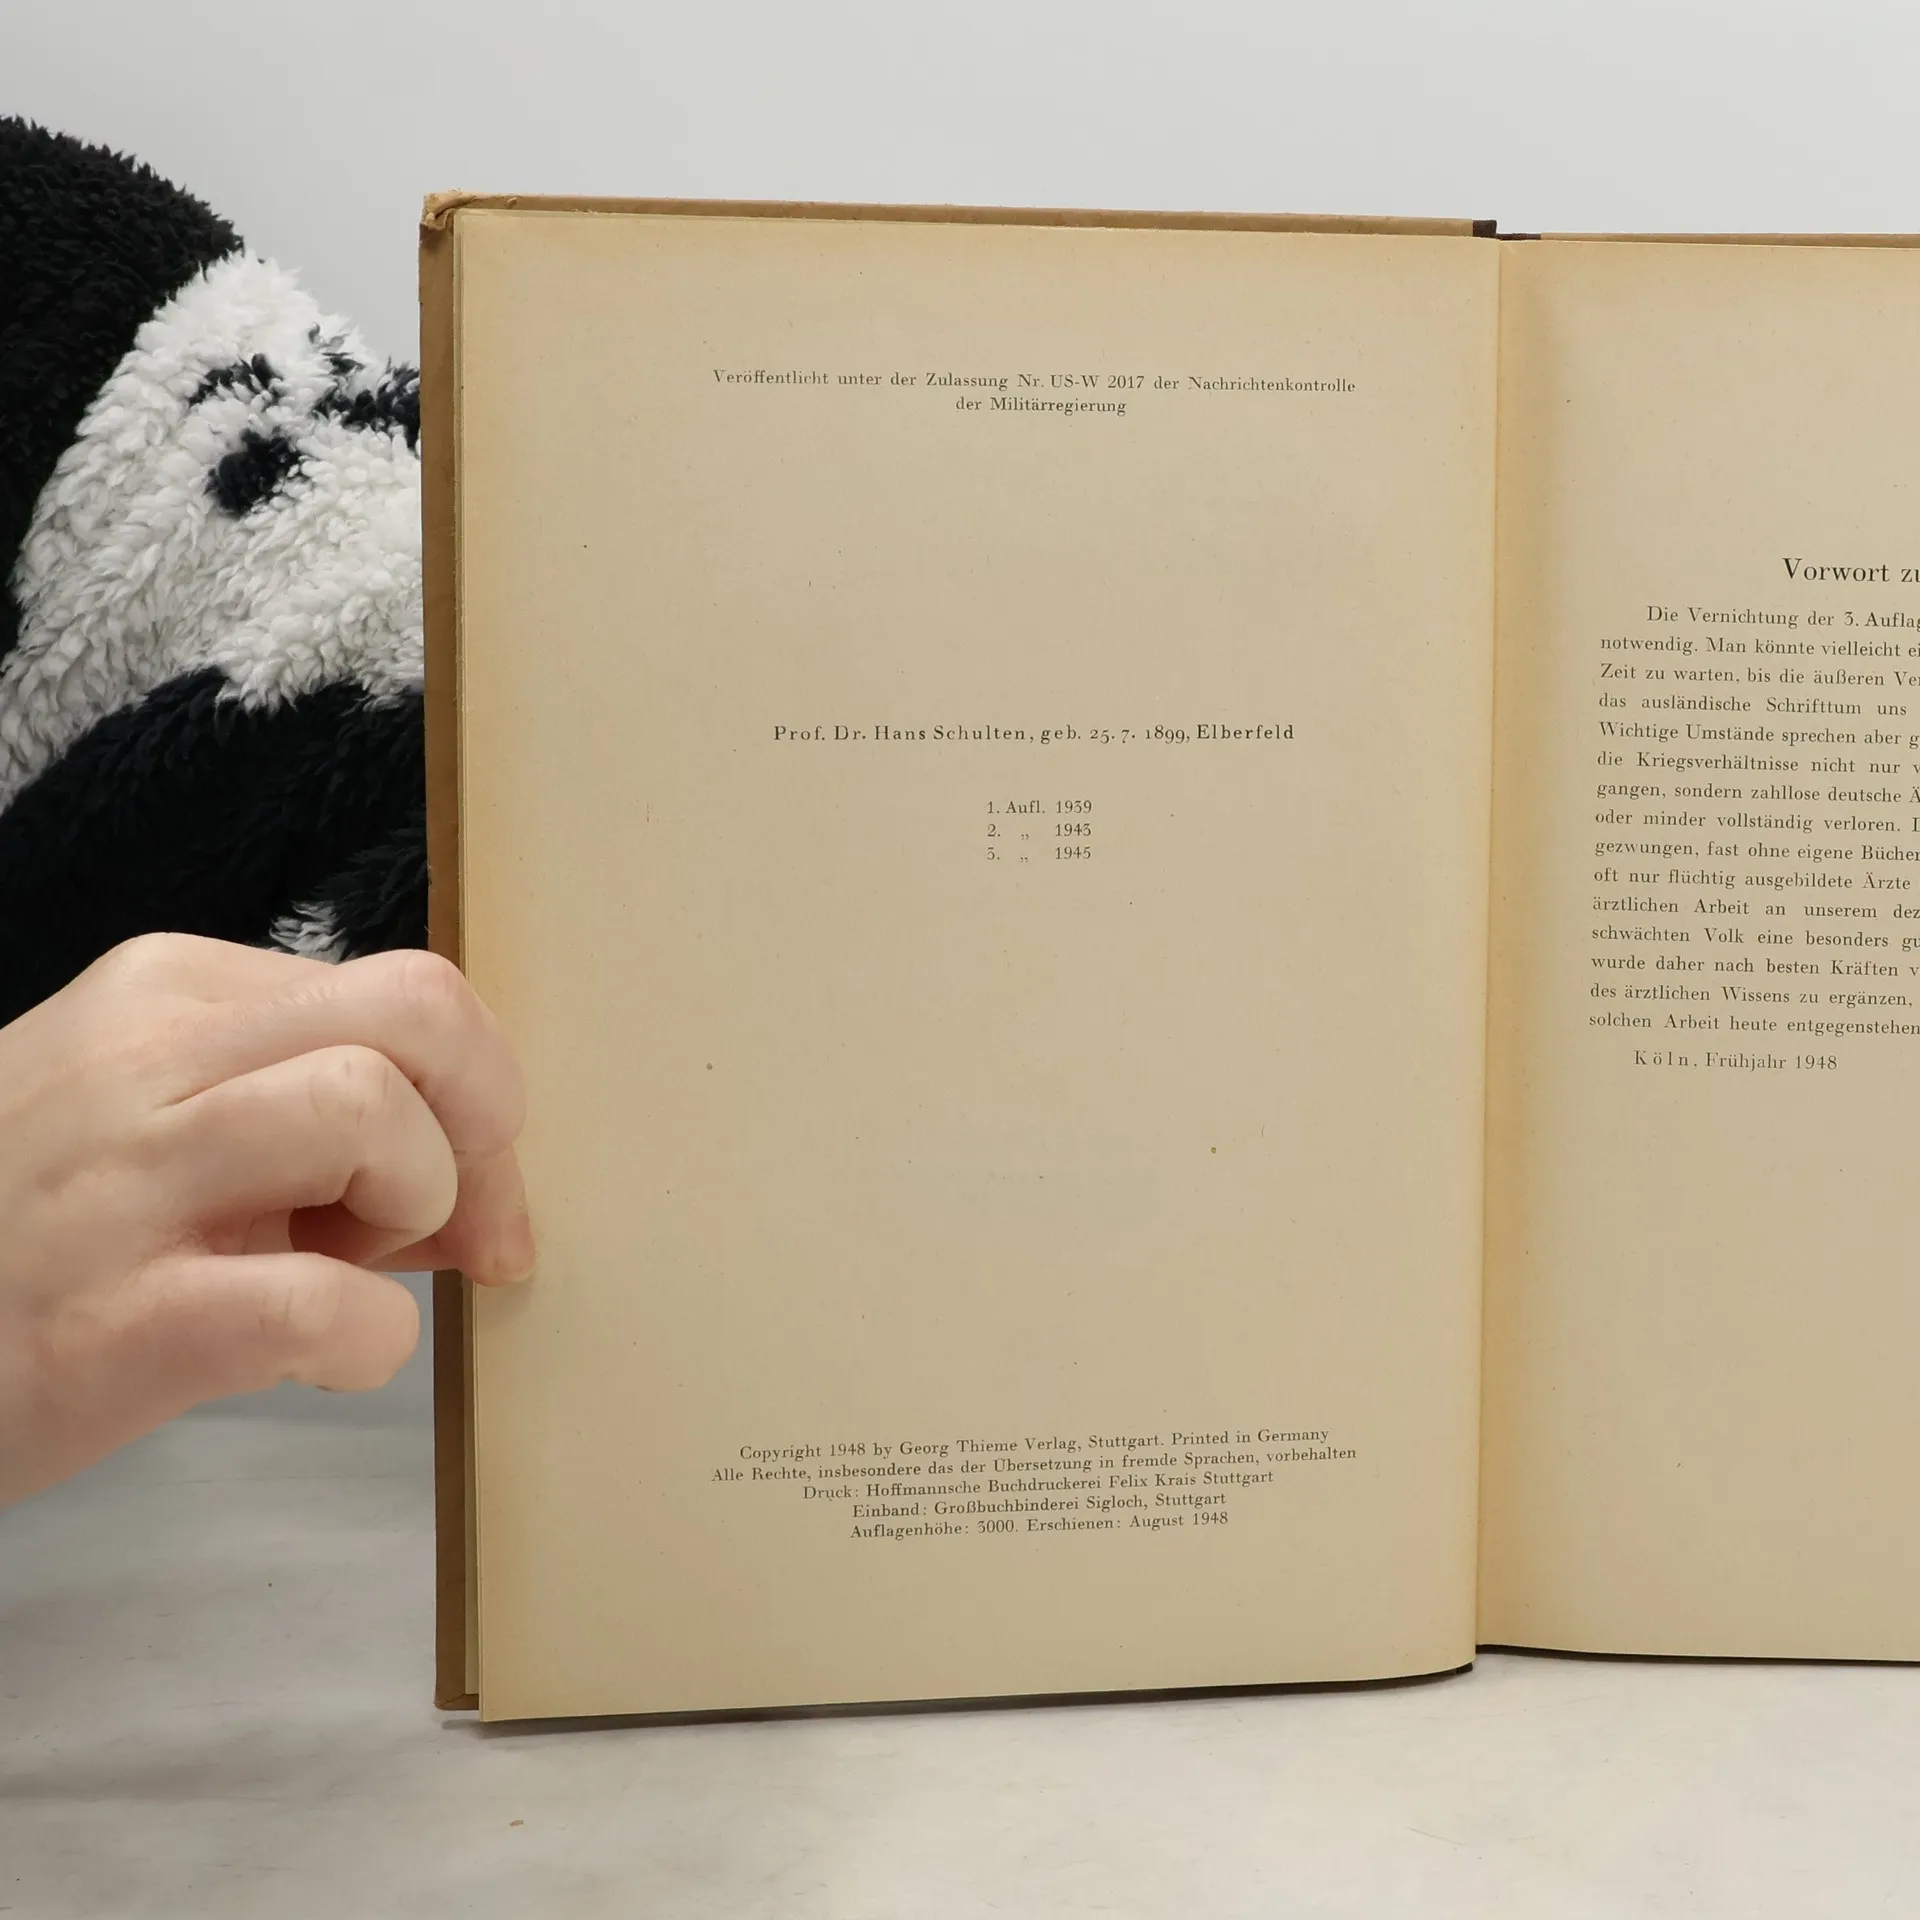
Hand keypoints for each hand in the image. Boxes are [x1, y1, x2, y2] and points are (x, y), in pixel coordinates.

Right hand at [0, 934, 531, 1504]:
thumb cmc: (37, 1232)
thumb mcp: (164, 1128)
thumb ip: (321, 1125)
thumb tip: (494, 1199)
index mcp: (170, 994)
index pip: (411, 991)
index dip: (480, 1094)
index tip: (466, 1184)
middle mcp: (145, 1058)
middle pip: (420, 1011)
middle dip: (481, 1121)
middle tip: (439, 1214)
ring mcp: (124, 1182)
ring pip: (369, 1110)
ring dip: (415, 1205)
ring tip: (347, 1267)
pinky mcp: (117, 1321)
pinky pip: (324, 1304)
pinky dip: (370, 1341)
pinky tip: (325, 1357)